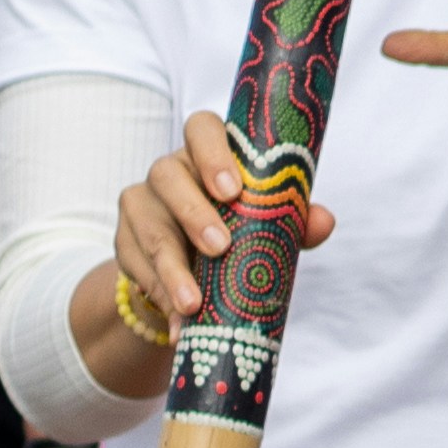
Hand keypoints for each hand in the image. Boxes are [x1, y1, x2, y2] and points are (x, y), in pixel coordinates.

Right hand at [119, 110, 338, 322]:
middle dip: (194, 213)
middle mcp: (171, 171)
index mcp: (210, 153)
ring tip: (193, 303)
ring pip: (149, 227)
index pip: (202, 129)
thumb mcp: (271, 223)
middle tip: (220, 247)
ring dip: (172, 268)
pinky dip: (159, 293)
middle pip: (168, 176)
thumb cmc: (243, 228)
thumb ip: (296, 219)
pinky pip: (134, 263)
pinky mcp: (124, 238)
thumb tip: (323, 222)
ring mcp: (142, 203)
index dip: (213, 153)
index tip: (232, 190)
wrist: (196, 268)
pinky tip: (177, 318)